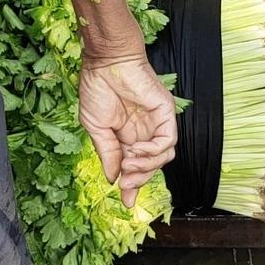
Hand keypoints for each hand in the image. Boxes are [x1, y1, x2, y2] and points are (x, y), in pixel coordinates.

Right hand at [79, 53, 176, 207]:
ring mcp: (156, 123)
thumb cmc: (98, 88)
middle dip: (139, 179)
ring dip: (146, 166)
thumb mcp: (97, 128)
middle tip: (126, 184)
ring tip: (129, 163)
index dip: (132, 184)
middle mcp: (145, 132)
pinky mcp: (166, 113)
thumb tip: (113, 178)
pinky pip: (168, 141)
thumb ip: (108, 154)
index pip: (136, 166)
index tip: (127, 201)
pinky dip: (153, 151)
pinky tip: (137, 150)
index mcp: (127, 135)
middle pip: (151, 165)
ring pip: (163, 157)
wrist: (105, 63)